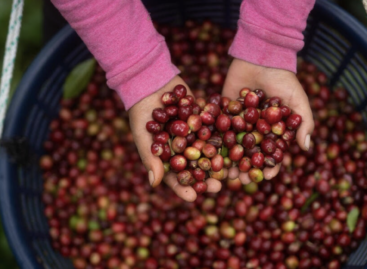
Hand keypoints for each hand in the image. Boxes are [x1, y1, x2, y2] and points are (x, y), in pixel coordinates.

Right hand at [129, 76, 221, 201]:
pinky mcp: (204, 118)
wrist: (150, 81)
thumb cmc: (141, 111)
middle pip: (196, 167)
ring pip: (209, 151)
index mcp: (167, 156)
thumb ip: (150, 158)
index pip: (175, 177)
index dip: (184, 188)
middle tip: (218, 186)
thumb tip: (154, 184)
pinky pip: (215, 129)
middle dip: (206, 178)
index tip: (193, 198)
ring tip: (231, 170)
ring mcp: (194, 133)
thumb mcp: (143, 135)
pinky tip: (236, 145)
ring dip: (219, 161)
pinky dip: (224, 137)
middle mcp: (183, 147)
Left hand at [222, 59, 313, 181]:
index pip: (271, 153)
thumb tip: (306, 148)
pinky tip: (208, 150)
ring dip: (226, 159)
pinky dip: (212, 138)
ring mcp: (236, 121)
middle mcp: (253, 129)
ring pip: (231, 145)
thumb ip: (304, 123)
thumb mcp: (298, 100)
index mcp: (271, 130)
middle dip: (244, 168)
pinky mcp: (222, 111)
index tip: (268, 176)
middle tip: (239, 180)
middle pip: (248, 154)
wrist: (261, 56)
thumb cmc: (283, 79)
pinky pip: (216, 127)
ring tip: (222, 171)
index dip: (270, 165)